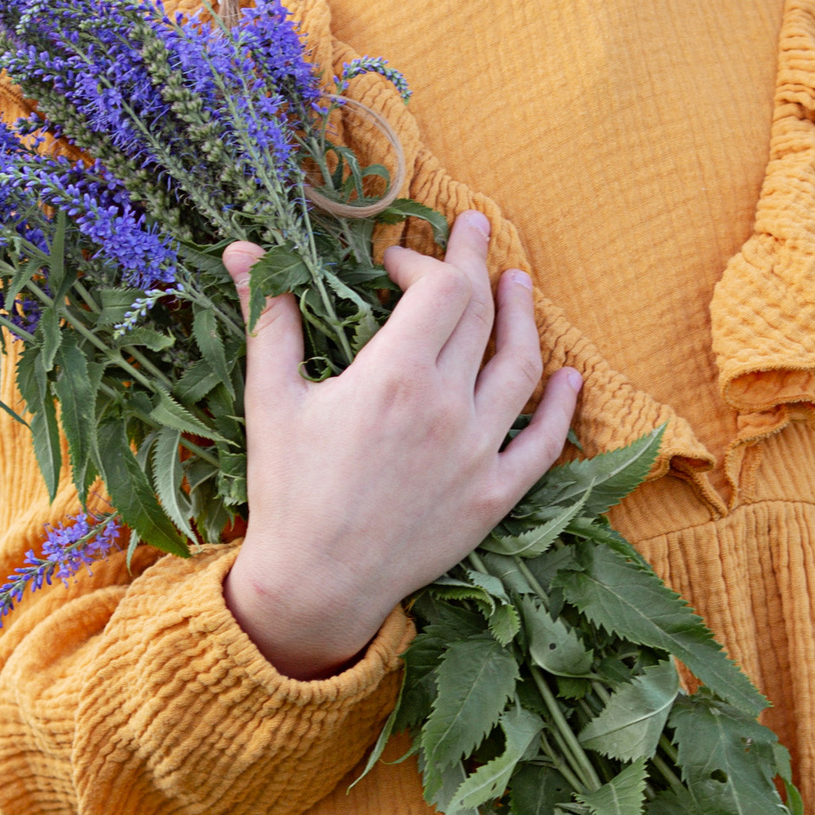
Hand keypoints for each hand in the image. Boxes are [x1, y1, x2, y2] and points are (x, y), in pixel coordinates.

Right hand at [220, 209, 581, 677]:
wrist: (314, 585)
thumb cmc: (287, 490)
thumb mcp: (271, 398)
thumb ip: (269, 318)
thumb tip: (244, 252)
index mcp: (393, 377)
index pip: (441, 288)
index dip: (425, 258)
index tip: (395, 260)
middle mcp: (446, 407)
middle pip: (481, 314)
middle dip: (476, 263)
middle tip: (475, 229)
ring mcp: (477, 452)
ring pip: (520, 366)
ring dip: (524, 316)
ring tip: (518, 284)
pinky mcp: (494, 496)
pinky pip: (543, 443)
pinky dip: (562, 406)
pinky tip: (570, 378)